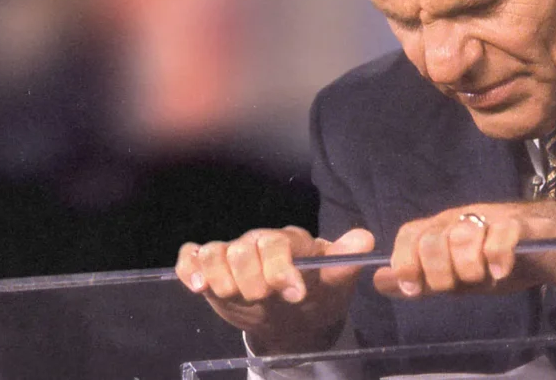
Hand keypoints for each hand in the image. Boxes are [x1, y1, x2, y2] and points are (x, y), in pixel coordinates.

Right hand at [175, 226, 373, 353]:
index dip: (281, 269)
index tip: (295, 293)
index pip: (277, 244)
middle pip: (241, 249)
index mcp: (289, 241)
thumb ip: (346, 261)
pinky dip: (190, 269)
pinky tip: (198, 287)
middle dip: (251, 279)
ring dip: (222, 278)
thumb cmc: (318, 294)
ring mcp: (233, 255)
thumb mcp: (336, 282)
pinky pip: (191, 258)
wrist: (297, 315)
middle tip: (263, 298)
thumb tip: (366, 240)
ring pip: (214, 252)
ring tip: (235, 295)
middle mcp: (258, 242)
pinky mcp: (211, 270)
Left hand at [373, 201, 555, 297]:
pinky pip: (500, 235)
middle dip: (440, 272)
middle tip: (461, 284)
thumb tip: (378, 280)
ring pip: (463, 237)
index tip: (414, 287)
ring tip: (485, 277)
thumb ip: (421, 280)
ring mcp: (490, 218)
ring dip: (470, 267)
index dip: (405, 261)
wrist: (553, 245)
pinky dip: (497, 256)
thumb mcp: (457, 278)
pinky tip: (501, 271)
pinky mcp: (519, 224)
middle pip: (433, 239)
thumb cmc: (500, 261)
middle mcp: (460, 218)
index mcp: (441, 228)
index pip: (409, 234)